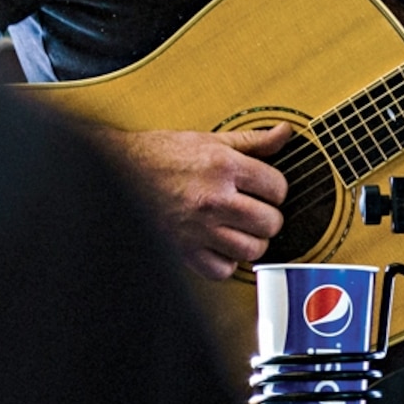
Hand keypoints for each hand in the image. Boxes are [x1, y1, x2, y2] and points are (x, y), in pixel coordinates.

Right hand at [113, 126, 294, 280]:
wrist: (120, 170)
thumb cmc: (162, 155)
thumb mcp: (209, 139)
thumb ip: (252, 140)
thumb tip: (283, 133)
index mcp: (223, 167)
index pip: (277, 188)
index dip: (276, 188)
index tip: (266, 190)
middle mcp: (213, 199)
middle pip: (270, 222)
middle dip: (268, 216)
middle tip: (256, 210)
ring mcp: (199, 228)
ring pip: (252, 250)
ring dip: (252, 241)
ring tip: (241, 229)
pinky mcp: (185, 249)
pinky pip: (223, 270)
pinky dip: (226, 262)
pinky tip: (220, 246)